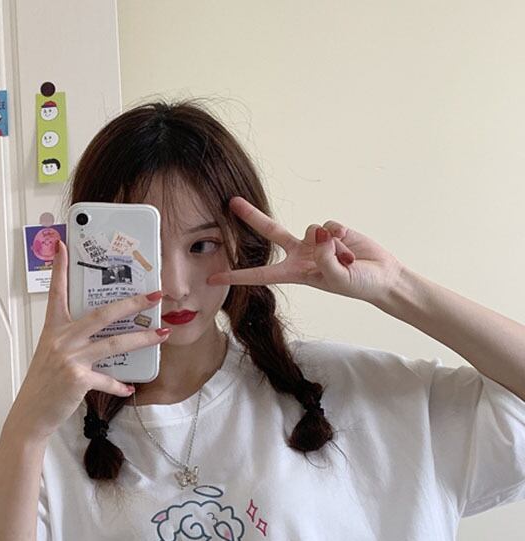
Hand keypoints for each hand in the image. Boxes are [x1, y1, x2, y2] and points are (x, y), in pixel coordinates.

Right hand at [8, 240, 169, 440]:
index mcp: (53, 329)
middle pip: (103, 314)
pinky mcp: (77, 379)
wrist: (31, 414)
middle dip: (132, 303)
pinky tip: (129, 388)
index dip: (59, 268)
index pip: (57, 292)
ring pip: (114, 343)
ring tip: (162, 334)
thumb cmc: (43, 385)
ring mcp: (70, 358)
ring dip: (142, 338)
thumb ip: (72, 341)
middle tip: (154, 294)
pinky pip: (108, 379)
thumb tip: (103, 337)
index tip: (63, 245)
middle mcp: (61, 339)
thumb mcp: (52, 355)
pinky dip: (120, 385)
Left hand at [207, 196, 405, 305]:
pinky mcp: (332, 229)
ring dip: (331, 244)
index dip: (236, 277)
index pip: (259, 275)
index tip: (213, 279)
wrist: (382, 276)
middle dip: (251, 216)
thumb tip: (319, 231)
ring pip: (312, 228)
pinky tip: (351, 247)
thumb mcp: (338, 279)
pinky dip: (342, 236)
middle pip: (270, 231)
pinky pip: (331, 225)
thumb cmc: (357, 284)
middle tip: (231, 201)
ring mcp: (315, 240)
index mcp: (295, 273)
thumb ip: (326, 257)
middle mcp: (300, 254)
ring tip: (346, 260)